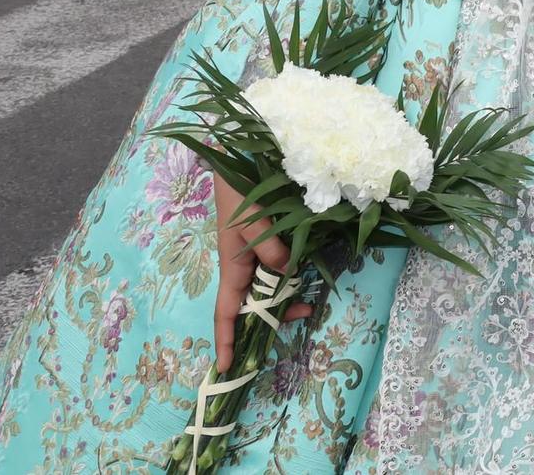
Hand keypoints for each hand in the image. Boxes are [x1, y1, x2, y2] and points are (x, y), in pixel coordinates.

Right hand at [211, 175, 308, 369]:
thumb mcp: (255, 223)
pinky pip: (275, 271)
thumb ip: (271, 250)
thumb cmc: (240, 194)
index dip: (225, 340)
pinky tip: (303, 277)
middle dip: (270, 321)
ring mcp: (252, 258)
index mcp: (232, 268)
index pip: (225, 313)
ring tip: (308, 303)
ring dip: (283, 300)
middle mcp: (241, 268)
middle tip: (303, 316)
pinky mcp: (264, 246)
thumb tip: (288, 274)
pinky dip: (287, 279)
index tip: (225, 368)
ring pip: (267, 290)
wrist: (238, 165)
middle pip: (252, 306)